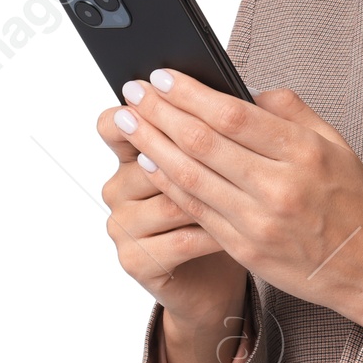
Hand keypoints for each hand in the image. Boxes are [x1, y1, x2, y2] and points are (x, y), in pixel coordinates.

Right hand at [95, 108, 249, 334]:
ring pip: (167, 200)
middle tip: (231, 135)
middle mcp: (119, 188)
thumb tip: (249, 97)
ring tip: (249, 185)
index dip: (136, 109)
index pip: (113, 124)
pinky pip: (179, 241)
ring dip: (210, 193)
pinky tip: (244, 225)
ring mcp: (124, 226)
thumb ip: (221, 133)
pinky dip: (214, 233)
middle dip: (190, 145)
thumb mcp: (221, 167)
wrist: (216, 274)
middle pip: (147, 158)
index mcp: (132, 156)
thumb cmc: (222, 212)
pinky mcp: (137, 261)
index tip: (161, 87)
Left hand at [109, 70, 362, 331]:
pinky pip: (196, 210)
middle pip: (203, 142)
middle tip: (133, 93)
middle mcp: (280, 187)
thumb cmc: (354, 204)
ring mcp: (259, 221)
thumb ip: (291, 112)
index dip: (190, 93)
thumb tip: (244, 92)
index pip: (233, 114)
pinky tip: (149, 162)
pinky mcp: (246, 249)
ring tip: (129, 122)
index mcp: (304, 152)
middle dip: (160, 112)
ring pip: (191, 176)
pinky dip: (168, 183)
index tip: (163, 77)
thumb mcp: (336, 144)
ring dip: (152, 145)